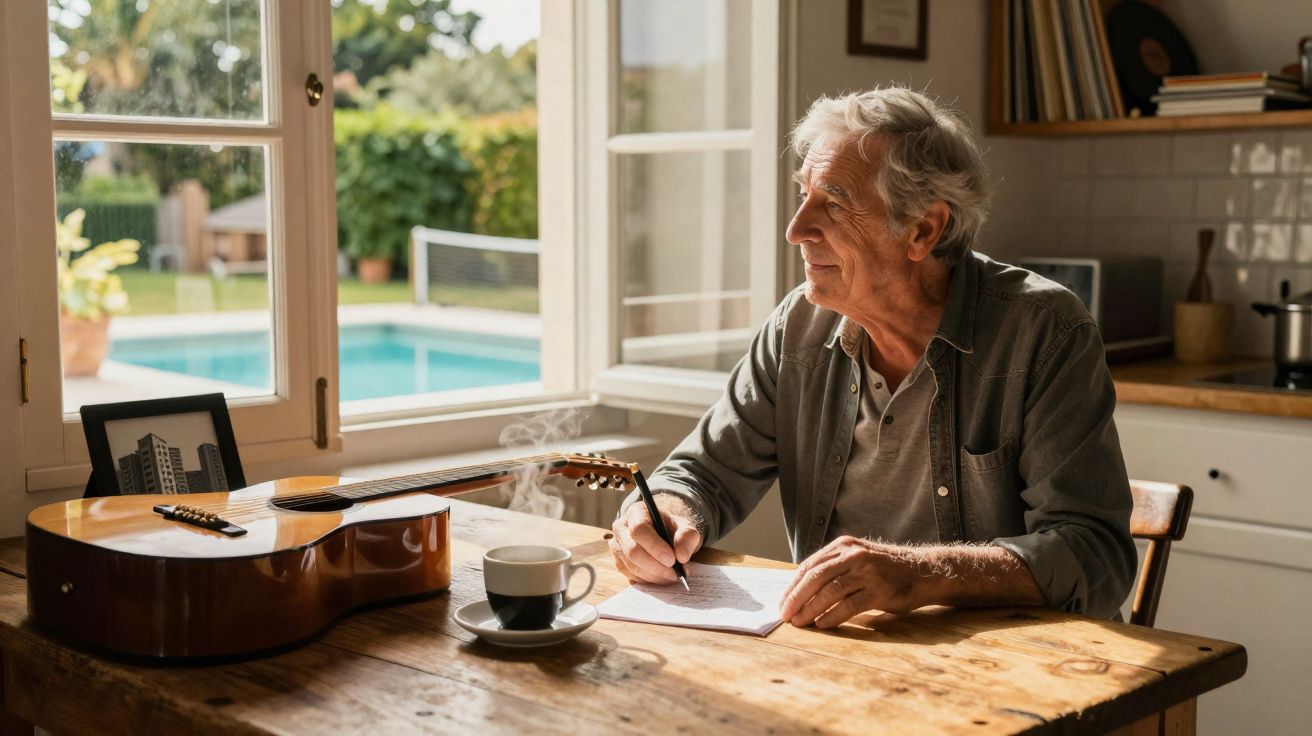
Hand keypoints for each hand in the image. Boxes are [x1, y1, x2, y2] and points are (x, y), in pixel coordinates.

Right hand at [608, 496, 701, 584]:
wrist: (663, 532)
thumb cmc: (671, 528)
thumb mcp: (684, 527)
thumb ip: (687, 537)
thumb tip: (682, 556)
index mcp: (636, 513)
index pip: (639, 529)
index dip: (655, 546)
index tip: (672, 559)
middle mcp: (621, 528)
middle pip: (633, 551)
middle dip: (656, 566)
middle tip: (676, 573)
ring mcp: (617, 547)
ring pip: (632, 567)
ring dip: (655, 575)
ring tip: (674, 575)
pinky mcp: (620, 563)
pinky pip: (633, 576)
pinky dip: (650, 581)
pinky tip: (663, 577)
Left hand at [779, 536, 929, 627]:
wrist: (922, 572)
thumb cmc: (884, 570)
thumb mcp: (857, 559)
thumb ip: (834, 568)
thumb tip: (800, 590)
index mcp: (844, 546)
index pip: (810, 565)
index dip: (793, 585)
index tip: (782, 602)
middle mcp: (854, 556)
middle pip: (816, 577)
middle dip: (796, 598)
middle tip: (785, 614)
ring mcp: (867, 572)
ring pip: (830, 592)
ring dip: (811, 609)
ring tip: (800, 622)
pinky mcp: (879, 591)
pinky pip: (849, 605)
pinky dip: (832, 616)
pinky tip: (822, 625)